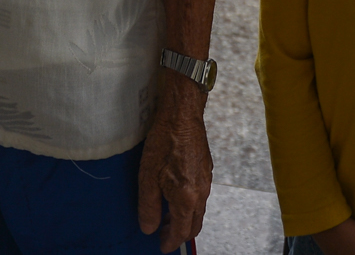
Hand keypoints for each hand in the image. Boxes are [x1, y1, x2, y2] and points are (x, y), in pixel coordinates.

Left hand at [137, 81, 211, 251]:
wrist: (182, 113)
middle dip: (179, 233)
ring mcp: (206, 181)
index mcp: (187, 198)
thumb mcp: (147, 176)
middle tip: (162, 233)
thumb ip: (149, 207)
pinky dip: (189, 204)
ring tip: (165, 214)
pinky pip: (200, 196)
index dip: (170, 242)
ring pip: (198, 210)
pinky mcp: (206, 169)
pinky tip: (174, 194)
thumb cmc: (164, 141)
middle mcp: (201, 192)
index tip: (161, 246)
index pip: (181, 231)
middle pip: (194, 225)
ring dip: (184, 218)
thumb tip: (149, 228)